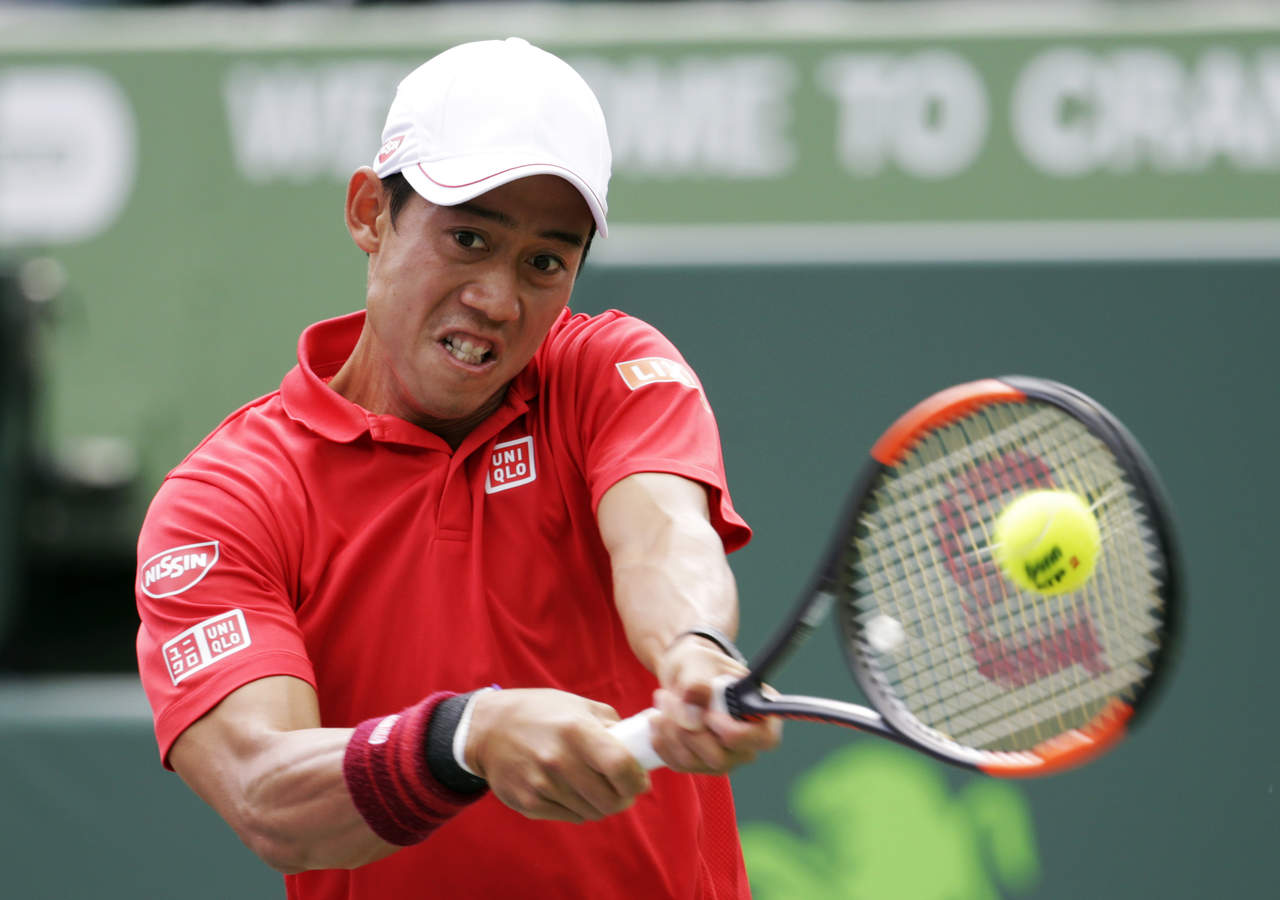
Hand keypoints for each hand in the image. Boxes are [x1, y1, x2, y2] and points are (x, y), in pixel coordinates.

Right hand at [465, 689, 649, 822]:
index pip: (622, 767)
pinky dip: (578, 807)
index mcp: (576, 731)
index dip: (637, 779)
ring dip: (600, 803)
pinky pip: (570, 816)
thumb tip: (641, 750)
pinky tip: (569, 789)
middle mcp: (559, 760)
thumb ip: (613, 726)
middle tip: (621, 788)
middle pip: (610, 800)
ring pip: (592, 812)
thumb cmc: (540, 713)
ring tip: (593, 785)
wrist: (488, 728)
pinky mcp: (528, 803)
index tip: (639, 779)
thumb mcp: (578, 706)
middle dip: (623, 797)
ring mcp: (541, 785)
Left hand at [648, 634, 781, 773]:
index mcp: (761, 713)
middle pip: (721, 757)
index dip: (736, 734)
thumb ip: (698, 682)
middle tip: (669, 697)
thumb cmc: (699, 664)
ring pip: (694, 761)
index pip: (764, 739)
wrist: (683, 673)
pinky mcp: (700, 763)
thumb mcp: (698, 662)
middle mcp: (748, 742)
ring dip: (670, 731)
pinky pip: (679, 764)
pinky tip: (657, 719)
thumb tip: (693, 715)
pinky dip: (662, 742)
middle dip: (688, 730)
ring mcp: (725, 757)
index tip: (710, 715)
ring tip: (662, 699)